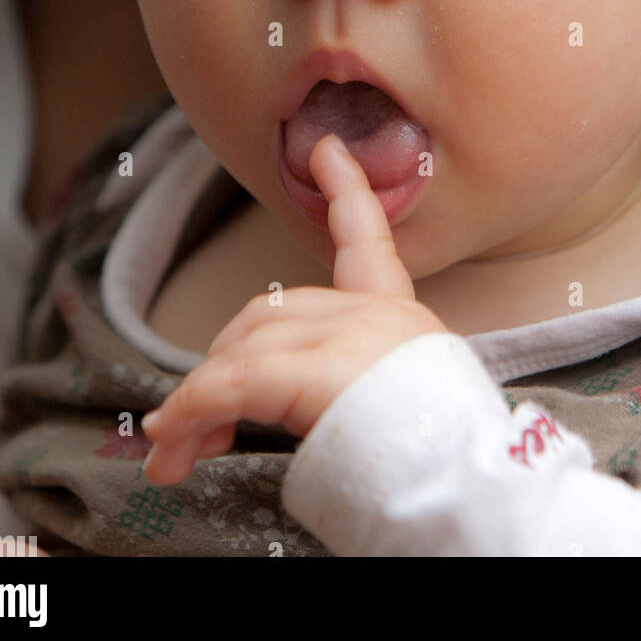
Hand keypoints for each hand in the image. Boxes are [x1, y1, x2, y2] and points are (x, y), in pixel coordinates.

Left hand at [141, 134, 446, 483]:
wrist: (470, 490)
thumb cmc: (433, 460)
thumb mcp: (392, 398)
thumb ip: (341, 375)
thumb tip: (258, 404)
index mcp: (400, 316)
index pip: (368, 238)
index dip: (347, 189)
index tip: (326, 149)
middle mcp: (377, 313)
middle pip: (272, 312)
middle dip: (225, 363)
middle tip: (198, 426)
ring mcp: (350, 336)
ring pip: (245, 349)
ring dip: (200, 402)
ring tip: (178, 451)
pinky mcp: (320, 370)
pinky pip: (232, 384)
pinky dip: (192, 411)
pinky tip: (171, 445)